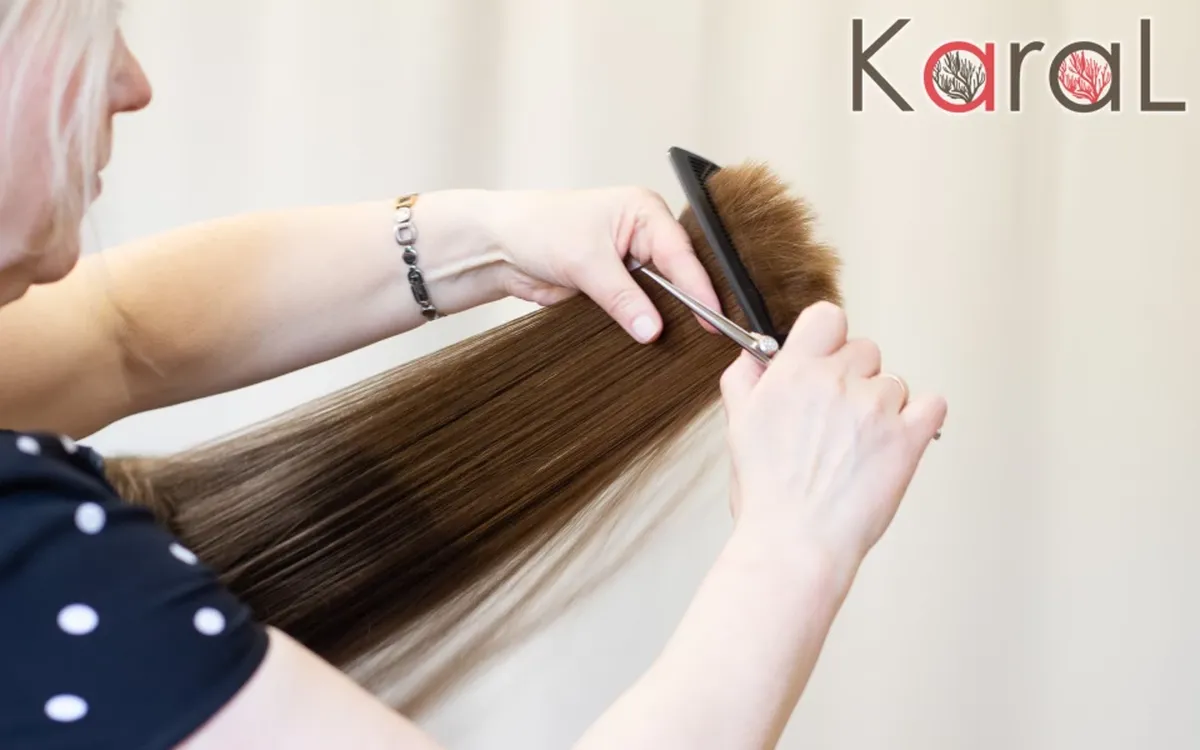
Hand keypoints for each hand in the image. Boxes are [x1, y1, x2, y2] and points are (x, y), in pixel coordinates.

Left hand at [491, 187, 721, 342]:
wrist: (500, 247)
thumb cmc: (538, 228)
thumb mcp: (584, 261)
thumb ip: (621, 297)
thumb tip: (651, 328)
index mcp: (644, 211)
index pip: (680, 252)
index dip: (697, 286)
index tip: (710, 316)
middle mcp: (644, 235)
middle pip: (679, 274)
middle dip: (687, 303)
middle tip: (705, 334)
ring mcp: (632, 263)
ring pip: (662, 296)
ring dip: (666, 317)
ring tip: (687, 342)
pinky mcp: (617, 287)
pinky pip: (640, 309)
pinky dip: (645, 324)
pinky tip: (657, 341)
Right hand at [718, 301, 946, 574]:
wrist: (796, 542)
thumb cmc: (767, 495)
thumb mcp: (738, 427)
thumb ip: (744, 381)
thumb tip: (753, 357)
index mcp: (793, 373)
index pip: (827, 317)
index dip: (828, 339)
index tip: (826, 362)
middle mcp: (836, 381)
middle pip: (865, 349)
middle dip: (854, 378)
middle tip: (838, 420)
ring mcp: (875, 408)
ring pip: (895, 382)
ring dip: (883, 406)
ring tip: (859, 446)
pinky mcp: (908, 438)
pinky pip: (932, 405)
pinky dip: (921, 419)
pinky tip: (897, 441)